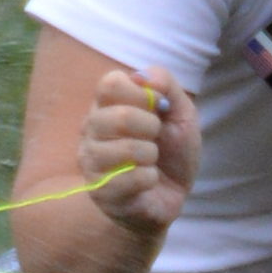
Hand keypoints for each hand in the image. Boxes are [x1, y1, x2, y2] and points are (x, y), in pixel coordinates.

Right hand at [76, 67, 198, 239]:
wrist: (169, 196)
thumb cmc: (170, 152)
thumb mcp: (181, 114)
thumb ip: (167, 86)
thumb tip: (143, 76)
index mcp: (106, 105)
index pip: (110, 84)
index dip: (141, 94)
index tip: (158, 109)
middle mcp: (90, 130)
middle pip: (120, 116)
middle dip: (151, 127)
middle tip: (155, 138)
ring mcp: (91, 162)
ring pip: (126, 150)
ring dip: (151, 156)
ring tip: (150, 162)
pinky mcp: (100, 191)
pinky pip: (134, 178)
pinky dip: (151, 179)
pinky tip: (146, 182)